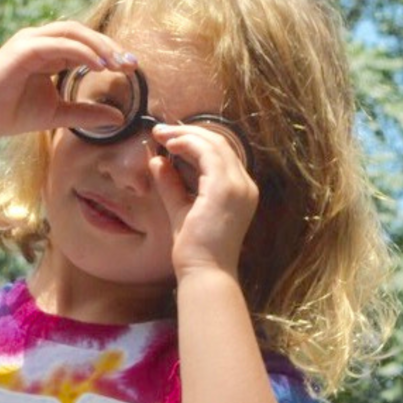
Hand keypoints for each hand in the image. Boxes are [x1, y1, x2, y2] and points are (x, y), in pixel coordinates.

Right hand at [0, 21, 131, 143]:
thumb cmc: (14, 114)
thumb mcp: (60, 114)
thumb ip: (87, 113)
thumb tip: (119, 117)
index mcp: (50, 52)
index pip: (85, 43)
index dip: (110, 52)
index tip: (132, 68)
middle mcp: (41, 41)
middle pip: (82, 32)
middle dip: (109, 45)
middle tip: (131, 63)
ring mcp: (31, 41)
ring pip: (71, 32)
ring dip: (98, 45)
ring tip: (117, 63)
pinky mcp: (23, 49)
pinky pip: (57, 44)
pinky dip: (80, 52)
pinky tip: (97, 65)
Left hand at [158, 120, 259, 281]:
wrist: (204, 272)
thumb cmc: (195, 250)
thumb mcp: (180, 209)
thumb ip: (171, 184)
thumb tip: (157, 160)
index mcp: (240, 191)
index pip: (221, 154)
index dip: (195, 140)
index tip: (168, 138)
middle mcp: (245, 186)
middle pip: (220, 143)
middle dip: (188, 132)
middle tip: (160, 130)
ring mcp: (238, 186)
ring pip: (215, 143)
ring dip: (186, 134)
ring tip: (161, 134)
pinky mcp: (226, 188)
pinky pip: (207, 153)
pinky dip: (188, 144)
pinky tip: (170, 145)